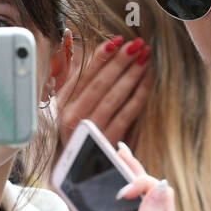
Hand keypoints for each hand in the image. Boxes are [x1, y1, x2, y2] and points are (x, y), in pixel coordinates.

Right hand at [55, 34, 152, 148]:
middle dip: (121, 61)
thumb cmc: (76, 131)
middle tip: (138, 44)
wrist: (76, 170)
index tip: (118, 40)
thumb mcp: (68, 103)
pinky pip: (126, 114)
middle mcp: (72, 117)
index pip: (84, 74)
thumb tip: (79, 43)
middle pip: (101, 83)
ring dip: (132, 74)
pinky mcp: (107, 141)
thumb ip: (75, 76)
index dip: (102, 55)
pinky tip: (147, 81)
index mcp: (63, 104)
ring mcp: (90, 130)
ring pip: (115, 97)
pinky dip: (138, 95)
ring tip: (146, 57)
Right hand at [112, 140, 175, 210]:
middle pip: (155, 193)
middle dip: (137, 171)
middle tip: (118, 150)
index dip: (142, 183)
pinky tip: (116, 189)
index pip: (162, 193)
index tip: (121, 193)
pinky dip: (127, 197)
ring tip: (118, 161)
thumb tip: (161, 185)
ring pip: (146, 201)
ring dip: (132, 180)